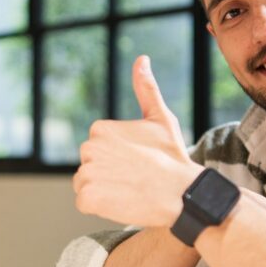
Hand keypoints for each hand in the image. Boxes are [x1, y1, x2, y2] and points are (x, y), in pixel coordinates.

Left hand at [72, 56, 202, 227]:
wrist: (182, 193)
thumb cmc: (173, 156)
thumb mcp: (161, 118)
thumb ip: (146, 89)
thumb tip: (142, 60)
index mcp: (100, 129)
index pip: (97, 148)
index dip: (116, 158)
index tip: (136, 163)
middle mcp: (88, 148)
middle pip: (89, 165)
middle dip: (107, 173)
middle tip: (133, 177)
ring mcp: (86, 173)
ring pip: (85, 184)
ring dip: (102, 190)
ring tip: (128, 190)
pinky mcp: (87, 197)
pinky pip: (84, 202)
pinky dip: (99, 206)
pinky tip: (121, 201)